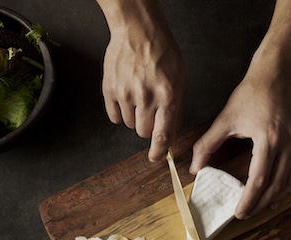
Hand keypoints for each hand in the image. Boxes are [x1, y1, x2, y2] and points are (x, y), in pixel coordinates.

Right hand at [99, 2, 185, 160]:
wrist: (138, 32)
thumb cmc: (162, 53)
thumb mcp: (181, 81)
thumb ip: (176, 110)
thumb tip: (170, 135)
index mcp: (168, 96)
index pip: (162, 136)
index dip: (159, 152)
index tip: (156, 157)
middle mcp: (146, 97)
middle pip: (143, 132)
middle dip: (148, 128)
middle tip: (151, 114)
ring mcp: (126, 93)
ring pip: (129, 124)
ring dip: (135, 118)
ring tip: (139, 98)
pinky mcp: (109, 89)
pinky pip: (114, 116)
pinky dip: (120, 112)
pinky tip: (126, 98)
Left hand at [191, 72, 290, 219]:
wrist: (276, 75)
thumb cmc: (250, 94)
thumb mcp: (225, 118)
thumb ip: (208, 144)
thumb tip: (195, 168)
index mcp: (267, 138)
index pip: (258, 178)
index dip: (249, 199)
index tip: (239, 213)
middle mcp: (287, 143)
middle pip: (276, 185)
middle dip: (261, 204)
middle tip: (246, 214)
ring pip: (289, 182)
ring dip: (275, 198)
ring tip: (260, 207)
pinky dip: (285, 185)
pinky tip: (274, 191)